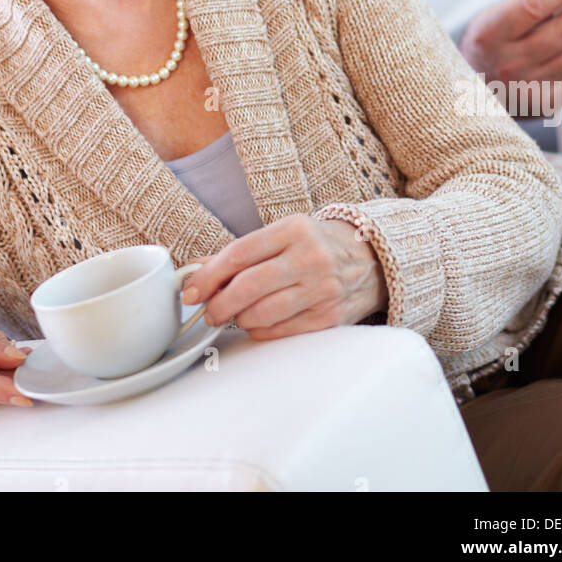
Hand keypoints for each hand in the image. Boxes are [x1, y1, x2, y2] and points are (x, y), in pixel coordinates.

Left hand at [180, 214, 386, 338]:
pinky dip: (261, 331)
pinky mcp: (329, 318)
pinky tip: (258, 322)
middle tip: (209, 311)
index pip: (239, 254)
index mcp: (293, 229)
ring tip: (236, 314)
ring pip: (262, 313)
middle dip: (219, 304)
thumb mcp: (283, 234)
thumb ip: (243, 252)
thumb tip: (198, 271)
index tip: (191, 290)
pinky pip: (281, 332)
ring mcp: (322, 289)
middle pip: (248, 287)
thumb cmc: (315, 245)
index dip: (208, 275)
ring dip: (239, 319)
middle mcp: (310, 257)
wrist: (370, 260)